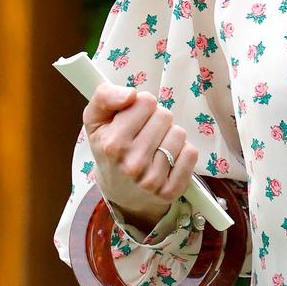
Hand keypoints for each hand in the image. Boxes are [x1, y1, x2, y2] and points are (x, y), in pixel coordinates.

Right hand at [83, 81, 200, 228]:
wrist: (119, 189)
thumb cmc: (110, 148)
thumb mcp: (96, 119)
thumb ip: (104, 96)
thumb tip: (131, 94)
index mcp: (112, 143)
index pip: (146, 101)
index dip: (142, 106)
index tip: (134, 118)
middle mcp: (132, 164)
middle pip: (164, 115)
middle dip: (156, 120)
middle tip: (145, 134)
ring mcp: (152, 180)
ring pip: (179, 133)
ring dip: (169, 135)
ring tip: (155, 147)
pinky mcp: (170, 191)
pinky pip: (190, 153)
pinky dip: (183, 151)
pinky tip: (169, 159)